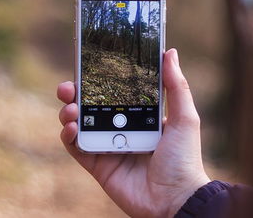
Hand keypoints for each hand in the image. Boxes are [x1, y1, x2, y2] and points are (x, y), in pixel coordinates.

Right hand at [57, 48, 210, 216]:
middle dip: (75, 93)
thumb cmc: (184, 158)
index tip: (87, 67)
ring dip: (68, 113)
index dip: (98, 80)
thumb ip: (176, 86)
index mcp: (139, 115)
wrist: (176, 199)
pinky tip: (71, 128)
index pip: (113, 92)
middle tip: (68, 86)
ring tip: (70, 108)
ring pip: (79, 124)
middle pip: (91, 106)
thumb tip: (170, 52)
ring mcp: (108, 146)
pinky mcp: (98, 165)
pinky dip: (69, 137)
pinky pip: (77, 148)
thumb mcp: (184, 117)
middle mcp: (121, 128)